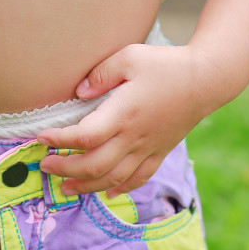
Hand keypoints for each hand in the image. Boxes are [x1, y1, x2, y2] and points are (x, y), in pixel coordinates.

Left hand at [37, 42, 220, 197]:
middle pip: (94, 165)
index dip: (59, 141)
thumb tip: (79, 92)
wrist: (207, 79)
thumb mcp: (130, 57)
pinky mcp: (160, 152)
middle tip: (44, 165)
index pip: (85, 136)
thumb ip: (101, 73)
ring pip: (114, 178)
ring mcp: (148, 148)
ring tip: (65, 187)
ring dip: (86, 186)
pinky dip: (121, 188)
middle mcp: (134, 137)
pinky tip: (107, 192)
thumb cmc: (166, 64)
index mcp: (124, 113)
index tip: (41, 138)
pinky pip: (139, 178)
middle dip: (65, 169)